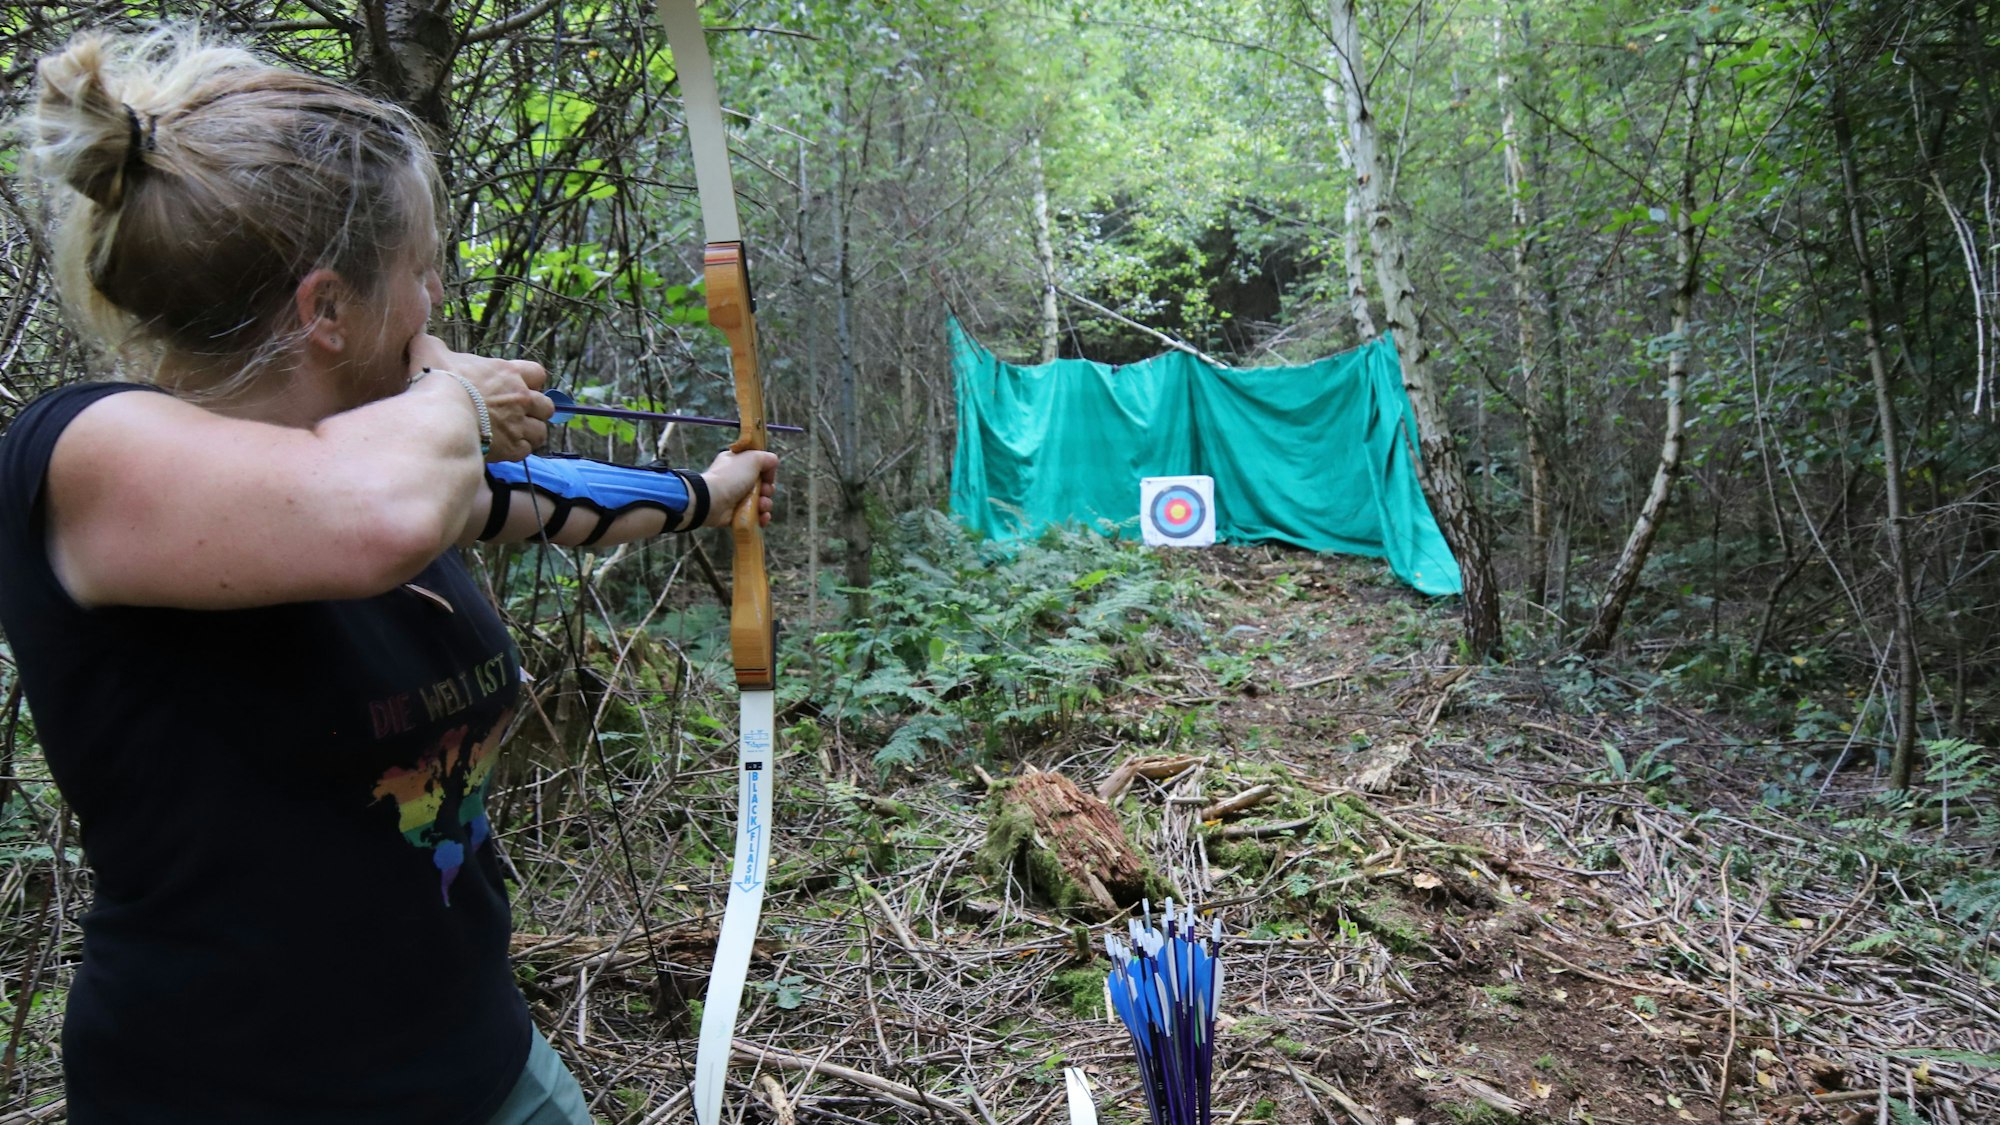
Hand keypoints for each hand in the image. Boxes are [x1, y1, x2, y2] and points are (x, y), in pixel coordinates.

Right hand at [408, 334, 553, 460]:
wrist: (441, 413)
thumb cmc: (438, 380)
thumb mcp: (430, 352)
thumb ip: (432, 345)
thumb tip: (423, 341)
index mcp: (508, 372)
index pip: (537, 373)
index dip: (531, 382)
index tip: (519, 387)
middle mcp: (521, 398)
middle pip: (546, 406)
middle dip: (535, 411)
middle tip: (517, 415)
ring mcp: (519, 424)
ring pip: (541, 431)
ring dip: (529, 433)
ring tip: (513, 435)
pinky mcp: (512, 447)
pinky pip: (526, 451)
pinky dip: (517, 451)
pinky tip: (504, 449)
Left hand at [701, 448, 778, 527]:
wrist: (712, 500)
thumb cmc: (731, 477)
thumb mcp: (752, 458)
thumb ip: (767, 458)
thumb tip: (773, 463)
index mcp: (736, 462)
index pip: (759, 465)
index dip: (766, 472)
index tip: (766, 476)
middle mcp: (736, 478)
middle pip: (762, 484)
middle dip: (768, 489)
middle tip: (763, 491)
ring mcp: (736, 497)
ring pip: (760, 501)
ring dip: (766, 504)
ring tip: (761, 505)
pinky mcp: (736, 513)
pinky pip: (754, 516)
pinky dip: (761, 517)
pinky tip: (763, 517)